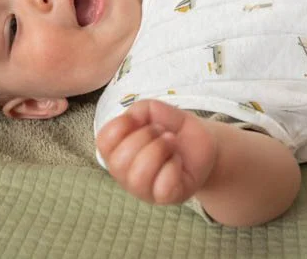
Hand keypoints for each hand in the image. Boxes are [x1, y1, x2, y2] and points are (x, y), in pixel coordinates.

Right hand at [96, 99, 217, 204]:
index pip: (103, 142)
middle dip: (144, 137)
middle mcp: (124, 174)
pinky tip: (177, 160)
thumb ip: (140, 109)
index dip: (121, 125)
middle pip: (119, 161)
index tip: (140, 119)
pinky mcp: (166, 197)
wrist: (203, 145)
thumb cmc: (173, 130)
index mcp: (117, 152)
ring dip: (159, 150)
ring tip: (171, 144)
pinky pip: (163, 186)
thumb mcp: (156, 111)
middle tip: (162, 132)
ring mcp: (144, 190)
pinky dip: (173, 166)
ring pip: (138, 177)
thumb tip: (134, 119)